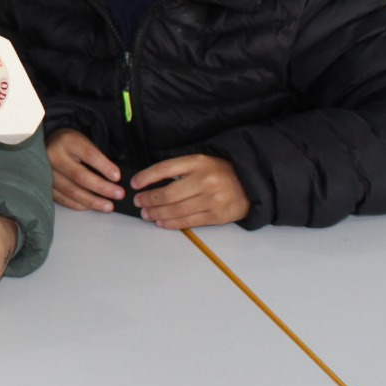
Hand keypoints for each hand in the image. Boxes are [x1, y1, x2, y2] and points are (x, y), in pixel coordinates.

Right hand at [45, 129, 124, 211]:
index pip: (89, 155)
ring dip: (92, 201)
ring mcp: (46, 172)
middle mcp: (54, 156)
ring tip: (108, 206)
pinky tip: (91, 206)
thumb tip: (114, 180)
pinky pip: (63, 199)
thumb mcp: (83, 142)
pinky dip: (79, 205)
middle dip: (102, 188)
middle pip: (80, 176)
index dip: (104, 167)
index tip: (117, 177)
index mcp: (67, 141)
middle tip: (118, 194)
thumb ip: (96, 158)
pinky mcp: (44, 186)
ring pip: (71, 191)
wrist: (47, 146)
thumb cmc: (70, 146)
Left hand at [130, 154, 248, 229]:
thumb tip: (150, 181)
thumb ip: (179, 169)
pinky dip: (171, 223)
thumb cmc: (220, 172)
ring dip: (156, 213)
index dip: (146, 177)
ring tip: (146, 214)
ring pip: (175, 210)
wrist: (251, 185)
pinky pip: (188, 222)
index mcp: (198, 163)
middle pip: (167, 194)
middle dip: (148, 200)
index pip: (165, 169)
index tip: (134, 184)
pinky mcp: (216, 216)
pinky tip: (161, 222)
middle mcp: (204, 181)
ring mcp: (211, 200)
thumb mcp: (201, 162)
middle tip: (138, 202)